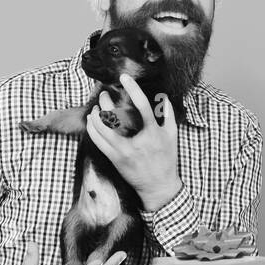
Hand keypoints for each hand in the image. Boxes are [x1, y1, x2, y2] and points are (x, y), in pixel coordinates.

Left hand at [86, 73, 182, 211]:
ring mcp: (124, 151)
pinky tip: (92, 122)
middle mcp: (137, 141)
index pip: (143, 106)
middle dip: (106, 101)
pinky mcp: (115, 159)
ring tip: (95, 107)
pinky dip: (93, 129)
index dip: (133, 89)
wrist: (158, 187)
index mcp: (154, 132)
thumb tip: (163, 97)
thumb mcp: (172, 136)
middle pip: (116, 116)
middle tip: (104, 93)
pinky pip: (99, 142)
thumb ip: (168, 114)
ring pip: (103, 129)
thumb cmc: (167, 159)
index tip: (124, 77)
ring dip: (96, 115)